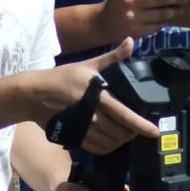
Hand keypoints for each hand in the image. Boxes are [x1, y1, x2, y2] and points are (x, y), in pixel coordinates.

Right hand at [34, 40, 159, 156]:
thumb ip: (112, 58)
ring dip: (121, 141)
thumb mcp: (88, 65)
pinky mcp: (75, 138)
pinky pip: (97, 149)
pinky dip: (108, 148)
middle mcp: (91, 116)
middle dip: (132, 133)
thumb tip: (131, 42)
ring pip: (110, 143)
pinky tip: (111, 142)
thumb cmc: (63, 77)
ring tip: (126, 135)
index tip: (155, 132)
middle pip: (120, 132)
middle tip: (138, 130)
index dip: (141, 125)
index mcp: (98, 97)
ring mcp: (82, 129)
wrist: (34, 94)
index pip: (125, 115)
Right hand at [101, 0, 188, 41]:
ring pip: (159, 14)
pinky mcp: (136, 31)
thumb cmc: (117, 4)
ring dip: (172, 12)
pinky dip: (164, 23)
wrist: (101, 23)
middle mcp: (131, 3)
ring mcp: (134, 18)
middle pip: (159, 0)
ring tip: (180, 10)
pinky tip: (169, 20)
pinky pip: (155, 27)